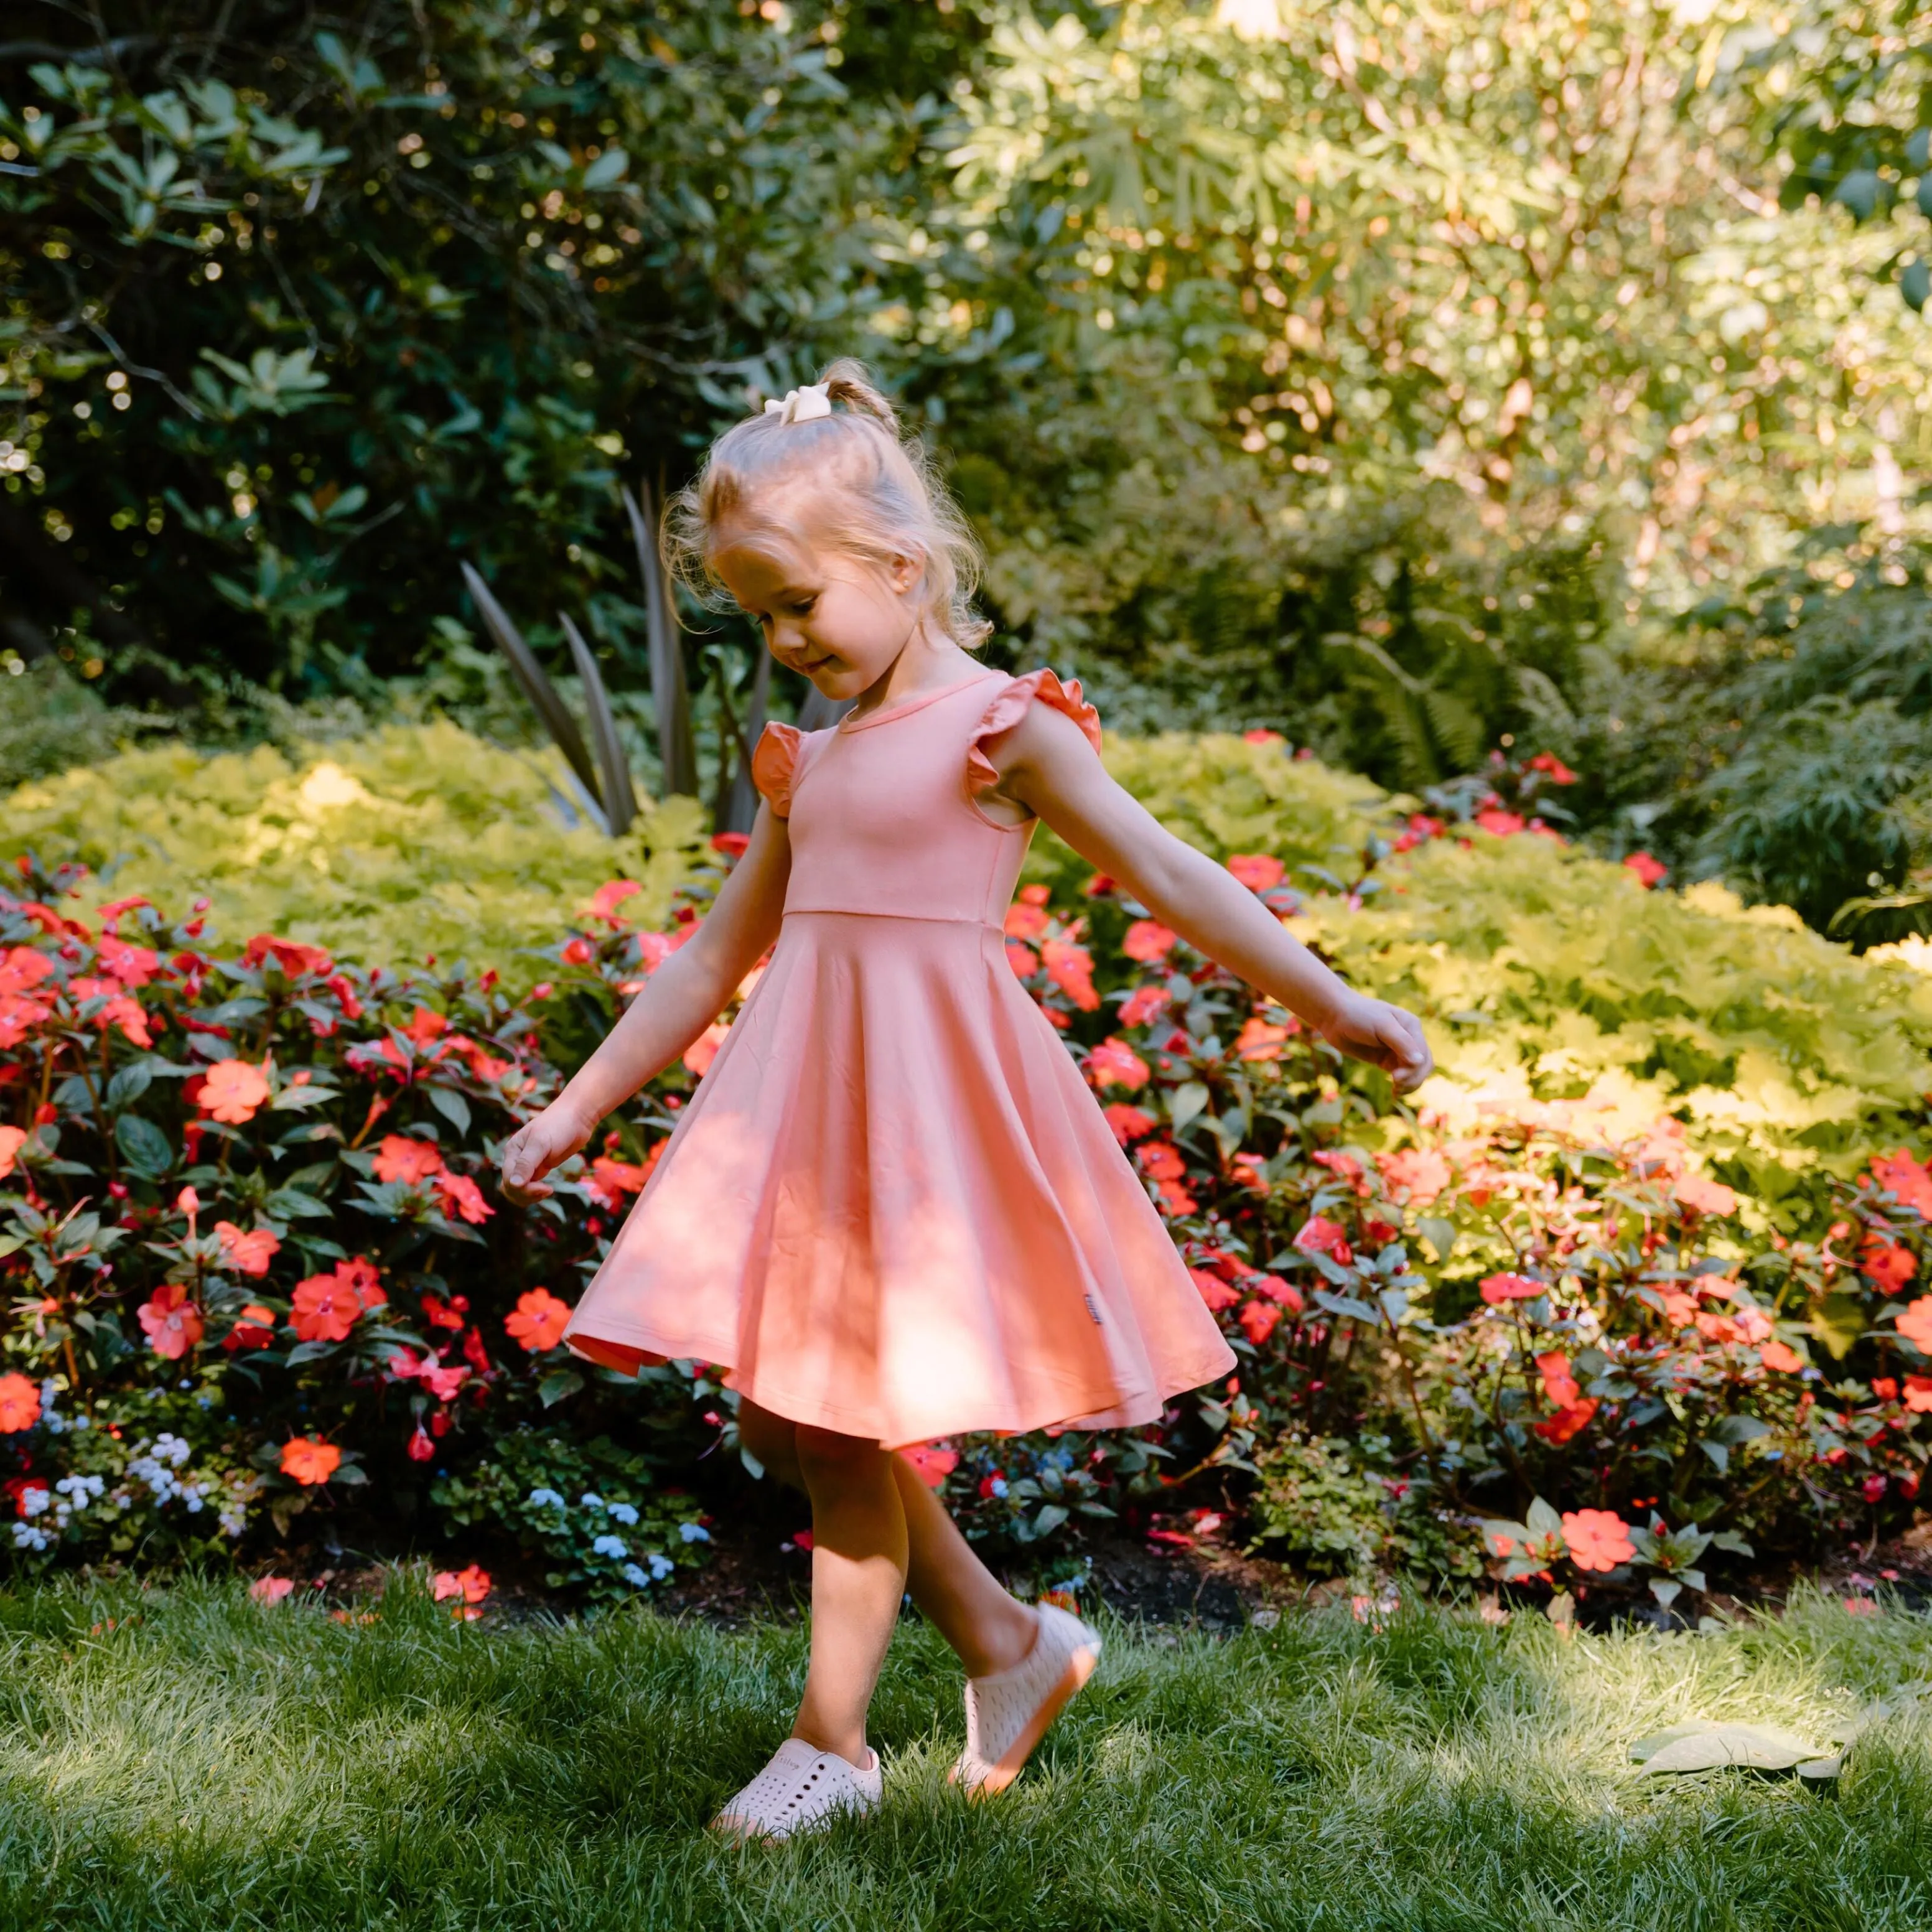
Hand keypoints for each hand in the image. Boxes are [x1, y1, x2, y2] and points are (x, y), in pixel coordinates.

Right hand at [500, 1097, 593, 1204]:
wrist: (578, 1117)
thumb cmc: (559, 1125)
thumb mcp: (541, 1143)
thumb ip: (527, 1163)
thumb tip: (513, 1184)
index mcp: (512, 1151)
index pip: (509, 1180)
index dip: (524, 1190)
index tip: (546, 1188)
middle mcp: (517, 1159)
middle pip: (511, 1188)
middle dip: (526, 1195)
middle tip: (547, 1191)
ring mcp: (529, 1164)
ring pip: (519, 1190)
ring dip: (529, 1196)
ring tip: (548, 1191)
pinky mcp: (541, 1167)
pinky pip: (531, 1186)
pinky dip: (536, 1192)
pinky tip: (548, 1189)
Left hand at [1317, 992, 1433, 1094]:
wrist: (1334, 1016)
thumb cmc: (1358, 1015)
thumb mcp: (1381, 1025)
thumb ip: (1401, 1042)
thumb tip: (1419, 1061)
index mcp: (1411, 1026)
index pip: (1422, 1054)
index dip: (1414, 1069)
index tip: (1396, 1078)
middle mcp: (1409, 1038)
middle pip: (1423, 1065)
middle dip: (1413, 1078)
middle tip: (1396, 1086)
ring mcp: (1398, 1050)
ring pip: (1415, 1072)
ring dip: (1410, 1084)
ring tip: (1395, 1092)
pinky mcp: (1387, 1059)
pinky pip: (1402, 1075)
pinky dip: (1402, 1085)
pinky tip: (1394, 1093)